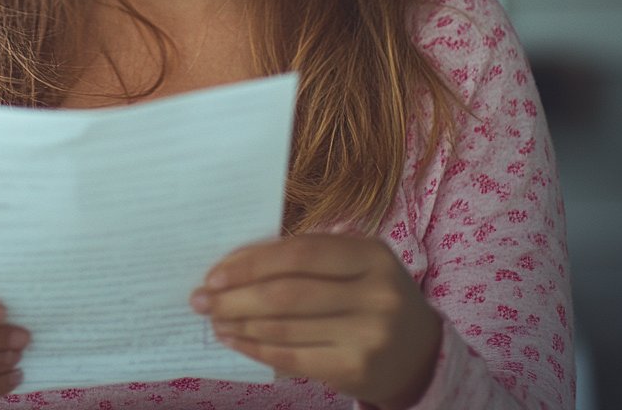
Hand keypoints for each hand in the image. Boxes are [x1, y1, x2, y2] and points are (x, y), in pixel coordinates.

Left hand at [190, 234, 441, 409]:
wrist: (420, 351)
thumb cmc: (371, 294)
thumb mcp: (355, 264)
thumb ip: (308, 257)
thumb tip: (236, 263)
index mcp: (370, 254)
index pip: (297, 253)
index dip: (251, 262)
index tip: (215, 272)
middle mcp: (375, 292)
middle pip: (287, 293)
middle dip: (236, 296)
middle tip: (201, 298)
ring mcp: (369, 334)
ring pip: (286, 327)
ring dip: (241, 322)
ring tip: (214, 318)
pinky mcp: (357, 369)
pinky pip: (294, 357)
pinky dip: (258, 348)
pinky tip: (237, 340)